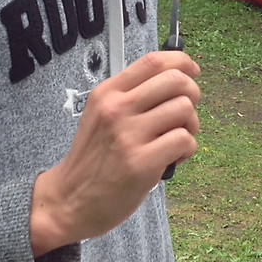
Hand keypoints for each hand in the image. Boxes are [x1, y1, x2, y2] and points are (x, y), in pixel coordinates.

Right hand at [29, 50, 200, 255]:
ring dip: (191, 125)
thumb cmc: (93, 159)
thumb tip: (176, 78)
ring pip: (184, 109)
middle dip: (192, 94)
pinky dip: (187, 150)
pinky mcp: (141, 163)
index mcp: (109, 93)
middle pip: (176, 80)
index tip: (192, 72)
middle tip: (184, 115)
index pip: (153, 61)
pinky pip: (184, 140)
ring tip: (176, 140)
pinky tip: (173, 159)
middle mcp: (117, 108)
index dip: (182, 61)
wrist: (69, 200)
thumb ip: (131, 97)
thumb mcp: (102, 115)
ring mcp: (129, 135)